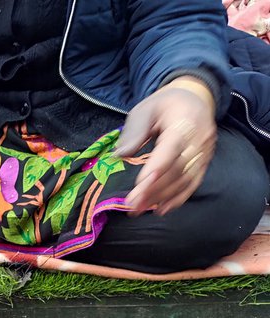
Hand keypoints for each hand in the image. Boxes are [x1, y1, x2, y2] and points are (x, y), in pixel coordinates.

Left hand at [116, 77, 216, 215]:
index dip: (156, 169)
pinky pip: (193, 183)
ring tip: (140, 209)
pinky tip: (161, 209)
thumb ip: (135, 131)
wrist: (195, 99)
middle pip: (178, 169)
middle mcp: (199, 139)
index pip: (171, 149)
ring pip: (186, 179)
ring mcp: (205, 152)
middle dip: (154, 190)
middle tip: (132, 205)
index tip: (138, 187)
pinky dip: (178, 198)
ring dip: (163, 197)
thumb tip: (121, 155)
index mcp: (184, 122)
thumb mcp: (145, 109)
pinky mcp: (205, 162)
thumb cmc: (164, 105)